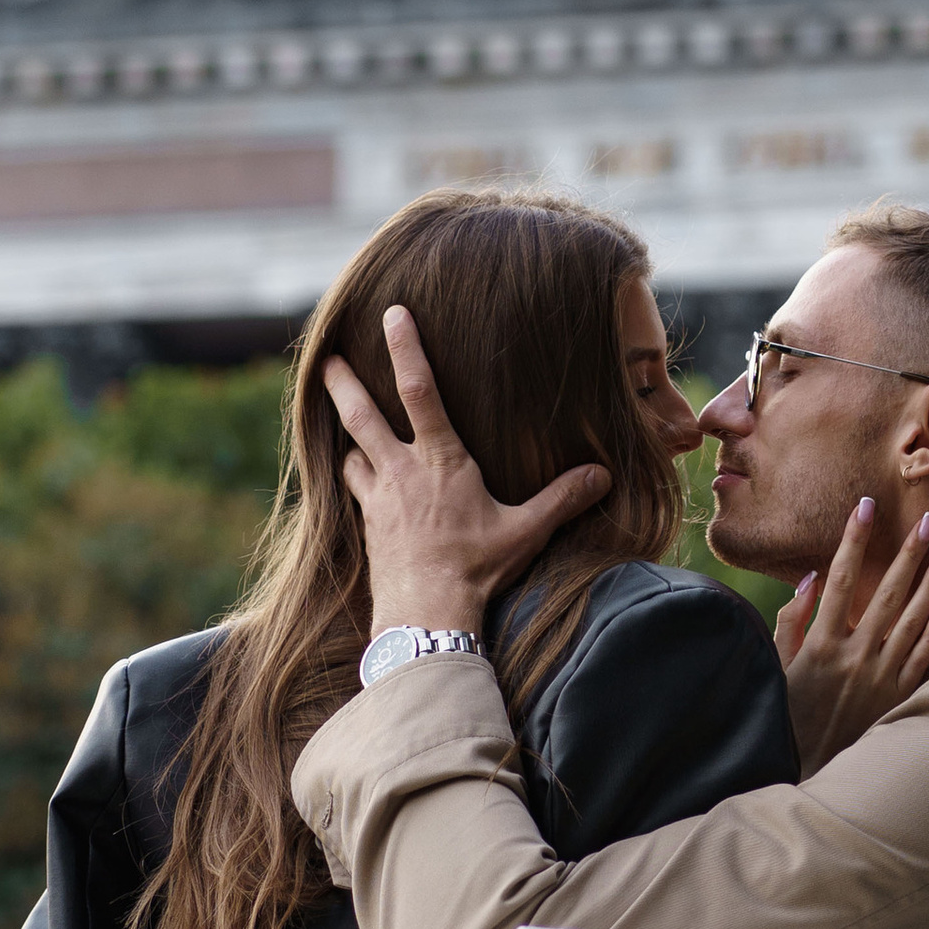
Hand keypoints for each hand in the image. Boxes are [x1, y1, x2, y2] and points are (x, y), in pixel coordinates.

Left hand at [324, 305, 612, 640]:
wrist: (424, 614)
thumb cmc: (476, 567)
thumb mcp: (526, 531)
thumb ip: (562, 499)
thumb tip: (602, 475)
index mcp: (441, 461)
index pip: (421, 392)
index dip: (406, 349)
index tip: (393, 315)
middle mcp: (402, 472)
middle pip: (363, 416)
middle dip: (344, 384)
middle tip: (326, 359)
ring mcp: (379, 500)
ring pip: (352, 452)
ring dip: (345, 432)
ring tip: (339, 419)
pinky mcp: (369, 527)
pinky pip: (353, 490)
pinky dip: (350, 475)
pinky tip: (351, 475)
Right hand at [773, 500, 928, 778]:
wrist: (810, 772)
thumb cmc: (787, 717)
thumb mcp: (776, 668)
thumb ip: (791, 621)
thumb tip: (811, 577)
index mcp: (821, 645)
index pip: (841, 579)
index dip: (854, 540)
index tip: (865, 507)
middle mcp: (855, 657)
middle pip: (887, 593)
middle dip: (909, 553)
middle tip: (928, 519)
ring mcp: (881, 678)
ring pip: (913, 619)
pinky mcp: (899, 698)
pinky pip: (924, 656)